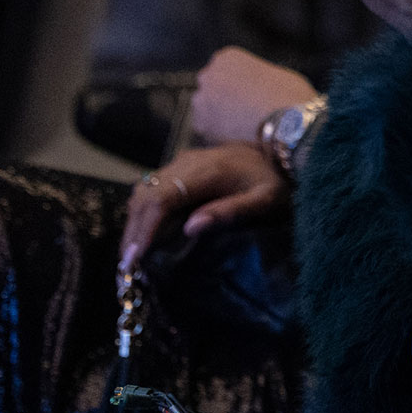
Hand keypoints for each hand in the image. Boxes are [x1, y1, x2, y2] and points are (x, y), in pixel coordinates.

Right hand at [119, 143, 288, 269]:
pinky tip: (144, 230)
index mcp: (207, 171)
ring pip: (145, 189)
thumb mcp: (265, 199)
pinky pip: (154, 185)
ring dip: (135, 219)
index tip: (135, 258)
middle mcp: (189, 162)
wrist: (285, 148)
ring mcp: (184, 160)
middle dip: (133, 230)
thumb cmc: (278, 179)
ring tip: (132, 253)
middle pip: (147, 195)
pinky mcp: (184, 163)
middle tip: (126, 264)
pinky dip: (143, 208)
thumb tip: (190, 229)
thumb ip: (230, 211)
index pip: (162, 200)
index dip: (145, 229)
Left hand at [190, 46, 319, 143]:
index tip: (250, 93)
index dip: (239, 82)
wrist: (289, 125)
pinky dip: (220, 135)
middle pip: (212, 86)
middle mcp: (209, 75)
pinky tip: (240, 138)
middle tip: (245, 111)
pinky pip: (208, 130)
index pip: (225, 67)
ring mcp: (202, 101)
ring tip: (244, 128)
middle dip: (224, 97)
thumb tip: (256, 87)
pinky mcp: (201, 125)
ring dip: (219, 116)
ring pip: (207, 109)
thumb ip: (257, 77)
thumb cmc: (291, 97)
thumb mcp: (278, 74)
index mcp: (228, 57)